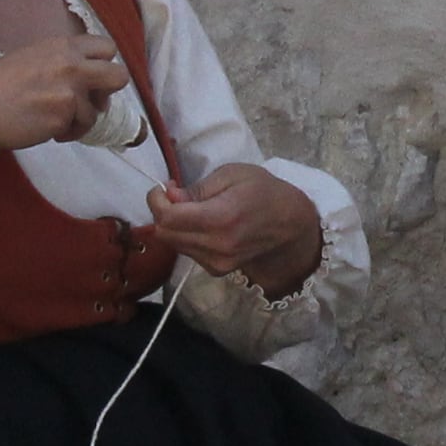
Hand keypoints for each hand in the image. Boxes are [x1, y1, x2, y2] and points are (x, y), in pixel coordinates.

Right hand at [0, 32, 126, 214]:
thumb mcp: (31, 59)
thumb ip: (61, 63)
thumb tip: (91, 80)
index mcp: (61, 45)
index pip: (106, 47)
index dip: (103, 65)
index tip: (92, 79)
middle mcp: (70, 63)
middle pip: (119, 76)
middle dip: (108, 92)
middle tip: (90, 102)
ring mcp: (69, 90)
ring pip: (97, 110)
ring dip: (80, 119)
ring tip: (53, 120)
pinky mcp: (63, 116)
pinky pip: (79, 129)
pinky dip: (67, 133)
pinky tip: (45, 129)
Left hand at [151, 164, 328, 298]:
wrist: (290, 225)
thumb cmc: (263, 191)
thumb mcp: (233, 174)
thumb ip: (197, 188)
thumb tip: (169, 197)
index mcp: (222, 217)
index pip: (168, 218)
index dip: (156, 200)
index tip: (164, 188)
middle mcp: (217, 245)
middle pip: (165, 234)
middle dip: (162, 212)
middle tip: (175, 196)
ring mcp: (217, 262)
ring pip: (173, 244)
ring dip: (172, 225)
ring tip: (191, 209)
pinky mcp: (216, 270)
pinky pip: (186, 251)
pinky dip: (185, 236)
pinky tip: (202, 224)